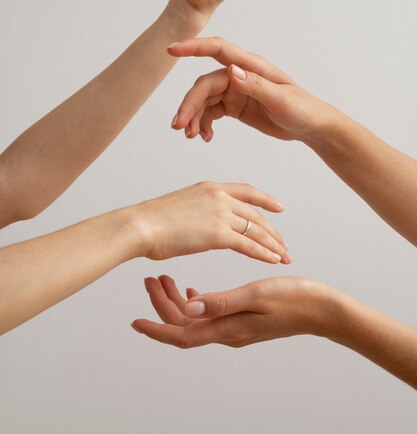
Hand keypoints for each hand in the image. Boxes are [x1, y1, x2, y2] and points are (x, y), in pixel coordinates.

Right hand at [128, 181, 290, 262]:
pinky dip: (264, 253)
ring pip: (256, 230)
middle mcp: (219, 197)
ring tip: (284, 256)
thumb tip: (201, 222)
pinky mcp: (218, 234)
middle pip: (256, 214)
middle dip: (273, 231)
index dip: (266, 200)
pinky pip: (249, 245)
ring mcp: (220, 214)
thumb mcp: (180, 205)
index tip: (279, 208)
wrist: (141, 225)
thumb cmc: (152, 220)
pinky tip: (273, 260)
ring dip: (273, 245)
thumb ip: (197, 211)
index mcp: (210, 187)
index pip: (247, 191)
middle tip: (283, 244)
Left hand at [131, 275, 333, 347]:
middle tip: (151, 280)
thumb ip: (221, 301)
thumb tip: (188, 306)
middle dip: (162, 305)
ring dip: (177, 300)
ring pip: (195, 318)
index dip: (157, 329)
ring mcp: (234, 326)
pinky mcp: (241, 318)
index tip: (135, 321)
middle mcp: (227, 331)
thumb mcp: (255, 295)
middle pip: (184, 324)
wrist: (321, 308)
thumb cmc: (293, 299)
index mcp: (227, 328)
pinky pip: (210, 313)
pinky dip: (196, 300)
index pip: (182, 335)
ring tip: (165, 278)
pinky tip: (192, 287)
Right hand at [169, 37, 338, 142]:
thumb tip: (230, 71)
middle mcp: (239, 75)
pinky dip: (203, 124)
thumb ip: (256, 85)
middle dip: (189, 104)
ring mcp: (236, 91)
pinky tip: (205, 137)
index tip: (171, 50)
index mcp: (251, 66)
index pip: (218, 50)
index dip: (193, 47)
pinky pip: (211, 112)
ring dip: (193, 117)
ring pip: (204, 100)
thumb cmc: (303, 109)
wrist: (312, 127)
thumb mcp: (282, 100)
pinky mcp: (234, 106)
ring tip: (191, 136)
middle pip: (204, 84)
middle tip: (179, 127)